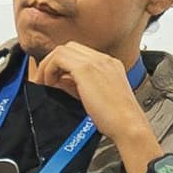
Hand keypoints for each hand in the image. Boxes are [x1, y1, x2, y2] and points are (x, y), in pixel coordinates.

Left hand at [29, 39, 165, 170]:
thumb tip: (58, 81)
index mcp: (109, 65)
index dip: (61, 64)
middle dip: (53, 61)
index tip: (52, 78)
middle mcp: (104, 60)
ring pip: (62, 50)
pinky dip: (48, 69)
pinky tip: (49, 84)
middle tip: (44, 80)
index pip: (79, 54)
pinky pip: (58, 58)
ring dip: (48, 65)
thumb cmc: (115, 119)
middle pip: (69, 47)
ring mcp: (96, 61)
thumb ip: (76, 86)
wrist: (128, 125)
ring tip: (44, 83)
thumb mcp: (94, 97)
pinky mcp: (86, 69)